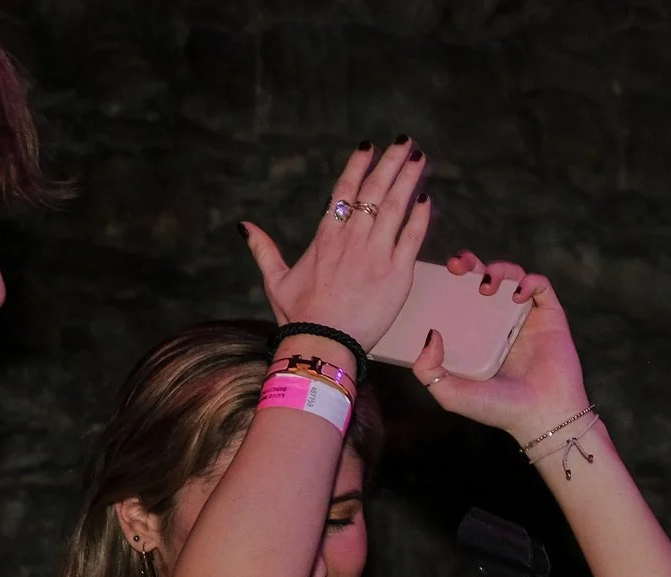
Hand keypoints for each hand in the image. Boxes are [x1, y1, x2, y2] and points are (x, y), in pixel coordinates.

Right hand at [240, 138, 432, 349]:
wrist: (322, 342)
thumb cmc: (300, 316)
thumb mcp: (276, 279)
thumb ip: (263, 249)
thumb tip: (242, 226)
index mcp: (325, 237)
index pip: (344, 191)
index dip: (358, 165)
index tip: (368, 145)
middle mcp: (352, 239)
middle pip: (374, 191)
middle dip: (390, 163)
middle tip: (406, 141)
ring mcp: (375, 254)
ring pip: (394, 207)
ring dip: (408, 179)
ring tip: (419, 157)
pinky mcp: (396, 274)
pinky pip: (411, 237)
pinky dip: (420, 216)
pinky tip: (427, 196)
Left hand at [413, 253, 591, 440]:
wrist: (542, 417)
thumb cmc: (500, 410)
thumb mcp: (451, 394)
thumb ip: (428, 370)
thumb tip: (430, 334)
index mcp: (477, 334)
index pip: (460, 296)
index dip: (449, 280)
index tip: (438, 276)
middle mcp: (500, 321)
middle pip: (483, 278)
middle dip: (469, 263)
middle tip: (457, 266)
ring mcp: (526, 317)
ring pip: (512, 276)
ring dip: (499, 270)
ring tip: (487, 285)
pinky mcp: (551, 317)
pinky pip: (541, 286)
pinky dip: (529, 281)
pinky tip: (517, 294)